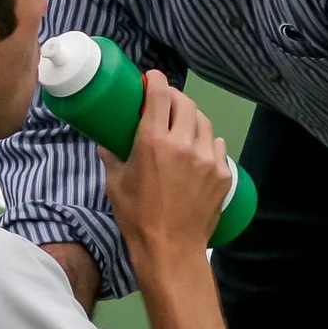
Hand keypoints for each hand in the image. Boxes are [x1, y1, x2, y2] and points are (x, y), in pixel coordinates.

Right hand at [100, 71, 231, 267]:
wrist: (171, 249)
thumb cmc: (137, 217)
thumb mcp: (115, 184)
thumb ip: (111, 157)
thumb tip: (104, 141)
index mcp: (153, 141)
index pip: (160, 94)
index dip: (156, 80)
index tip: (152, 79)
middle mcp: (183, 143)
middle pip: (185, 103)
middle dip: (174, 98)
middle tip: (165, 105)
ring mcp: (207, 158)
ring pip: (204, 122)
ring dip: (191, 120)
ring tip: (182, 129)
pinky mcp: (223, 173)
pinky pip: (218, 146)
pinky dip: (207, 144)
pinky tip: (198, 154)